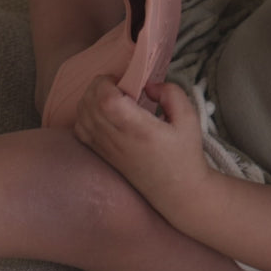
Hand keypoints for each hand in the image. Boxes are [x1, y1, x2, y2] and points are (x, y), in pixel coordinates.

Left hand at [74, 76, 210, 217]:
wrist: (177, 191)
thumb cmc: (185, 156)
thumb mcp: (190, 119)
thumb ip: (172, 94)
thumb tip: (149, 85)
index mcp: (139, 129)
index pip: (106, 100)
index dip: (106, 83)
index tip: (122, 79)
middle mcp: (117, 139)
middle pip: (88, 104)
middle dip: (97, 86)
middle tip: (117, 84)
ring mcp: (106, 149)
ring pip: (81, 115)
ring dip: (90, 99)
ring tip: (111, 96)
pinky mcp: (102, 155)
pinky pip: (80, 130)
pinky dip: (84, 115)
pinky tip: (101, 112)